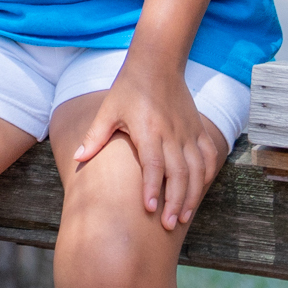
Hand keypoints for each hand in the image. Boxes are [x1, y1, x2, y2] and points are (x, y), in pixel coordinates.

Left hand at [70, 55, 224, 230]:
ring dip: (192, 195)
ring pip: (197, 170)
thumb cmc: (129, 88)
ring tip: (182, 217)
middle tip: (168, 225)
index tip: (149, 208)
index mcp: (148, 129)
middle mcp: (171, 133)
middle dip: (175, 201)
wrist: (157, 63)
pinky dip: (206, 176)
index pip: (154, 164)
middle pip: (179, 173)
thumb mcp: (108, 110)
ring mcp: (188, 131)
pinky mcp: (198, 129)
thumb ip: (95, 136)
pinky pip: (209, 157)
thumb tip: (78, 158)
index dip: (153, 187)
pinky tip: (198, 191)